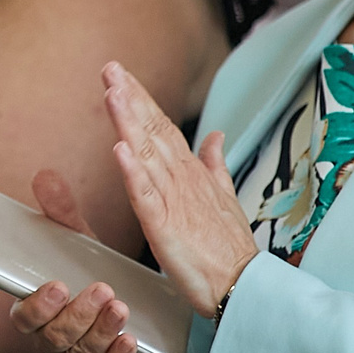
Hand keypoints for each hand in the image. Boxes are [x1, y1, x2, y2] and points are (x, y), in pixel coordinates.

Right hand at [9, 168, 138, 352]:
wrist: (114, 305)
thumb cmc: (84, 272)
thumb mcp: (75, 244)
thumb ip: (61, 215)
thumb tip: (46, 177)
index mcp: (34, 308)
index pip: (24, 315)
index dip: (37, 305)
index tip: (56, 286)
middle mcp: (49, 337)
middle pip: (57, 334)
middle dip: (80, 312)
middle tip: (102, 288)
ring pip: (83, 350)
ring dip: (102, 328)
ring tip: (120, 305)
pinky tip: (130, 338)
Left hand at [100, 62, 253, 318]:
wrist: (243, 283)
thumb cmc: (229, 246)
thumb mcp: (222, 197)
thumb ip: (215, 164)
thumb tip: (215, 136)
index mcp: (191, 173)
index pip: (162, 127)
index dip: (142, 100)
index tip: (121, 76)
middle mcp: (182, 179)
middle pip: (153, 131)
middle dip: (131, 98)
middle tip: (110, 69)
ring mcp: (174, 200)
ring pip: (147, 154)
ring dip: (129, 123)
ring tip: (113, 94)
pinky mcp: (165, 226)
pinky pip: (145, 195)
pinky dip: (133, 172)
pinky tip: (120, 150)